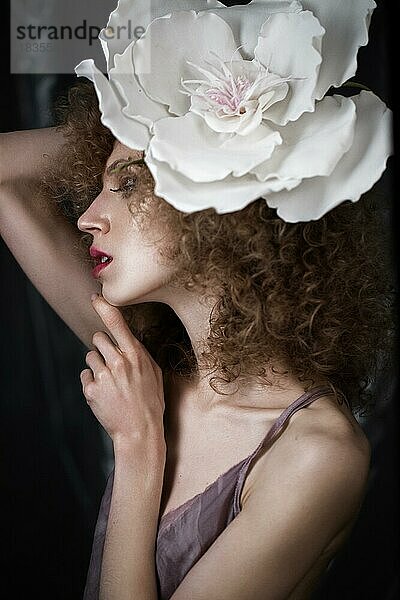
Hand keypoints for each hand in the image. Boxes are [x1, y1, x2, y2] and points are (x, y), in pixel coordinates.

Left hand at [80, 295, 164, 446]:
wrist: (140, 431)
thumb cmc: (151, 402)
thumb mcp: (155, 373)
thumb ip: (140, 354)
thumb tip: (129, 339)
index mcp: (136, 355)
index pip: (116, 323)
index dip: (104, 307)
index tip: (95, 298)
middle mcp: (118, 362)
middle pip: (98, 337)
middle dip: (103, 346)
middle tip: (112, 361)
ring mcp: (103, 376)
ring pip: (90, 356)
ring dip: (97, 364)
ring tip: (111, 381)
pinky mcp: (91, 390)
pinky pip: (85, 375)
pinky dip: (92, 381)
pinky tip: (105, 393)